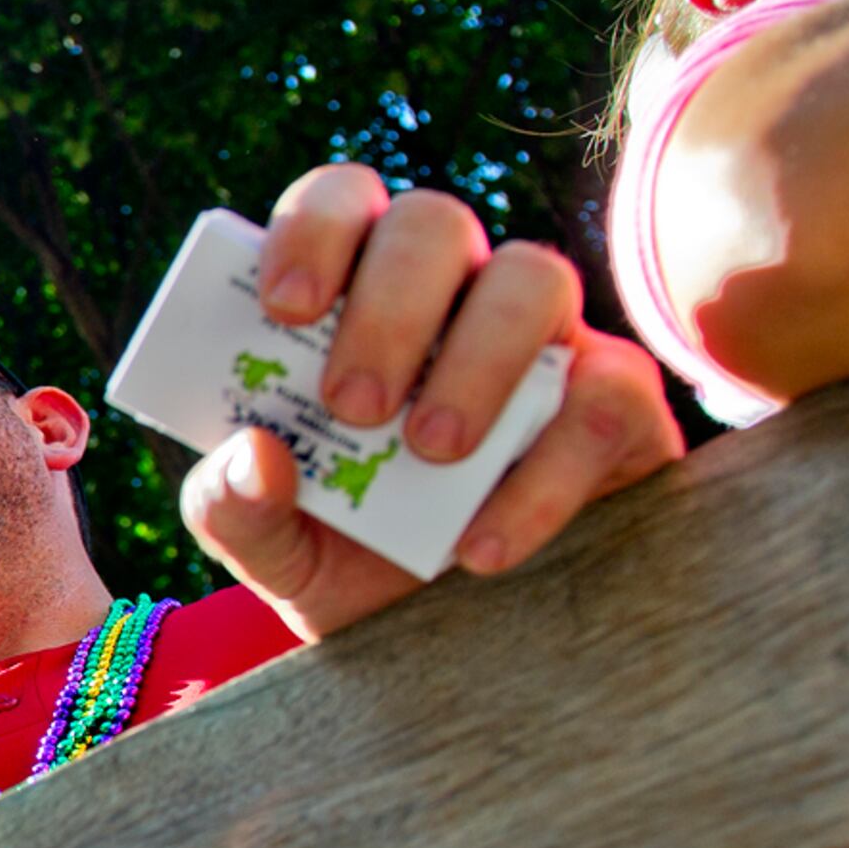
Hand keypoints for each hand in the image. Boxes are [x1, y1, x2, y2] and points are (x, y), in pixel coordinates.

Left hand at [183, 163, 683, 640]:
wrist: (445, 645)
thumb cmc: (351, 558)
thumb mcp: (271, 546)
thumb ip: (230, 507)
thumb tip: (252, 454)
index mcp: (356, 292)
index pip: (342, 202)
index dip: (315, 229)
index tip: (284, 307)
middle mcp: (455, 292)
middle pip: (433, 224)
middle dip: (389, 307)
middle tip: (353, 405)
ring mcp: (544, 339)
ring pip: (534, 277)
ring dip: (476, 359)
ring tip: (429, 453)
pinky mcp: (617, 403)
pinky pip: (605, 396)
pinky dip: (544, 475)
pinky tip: (480, 545)